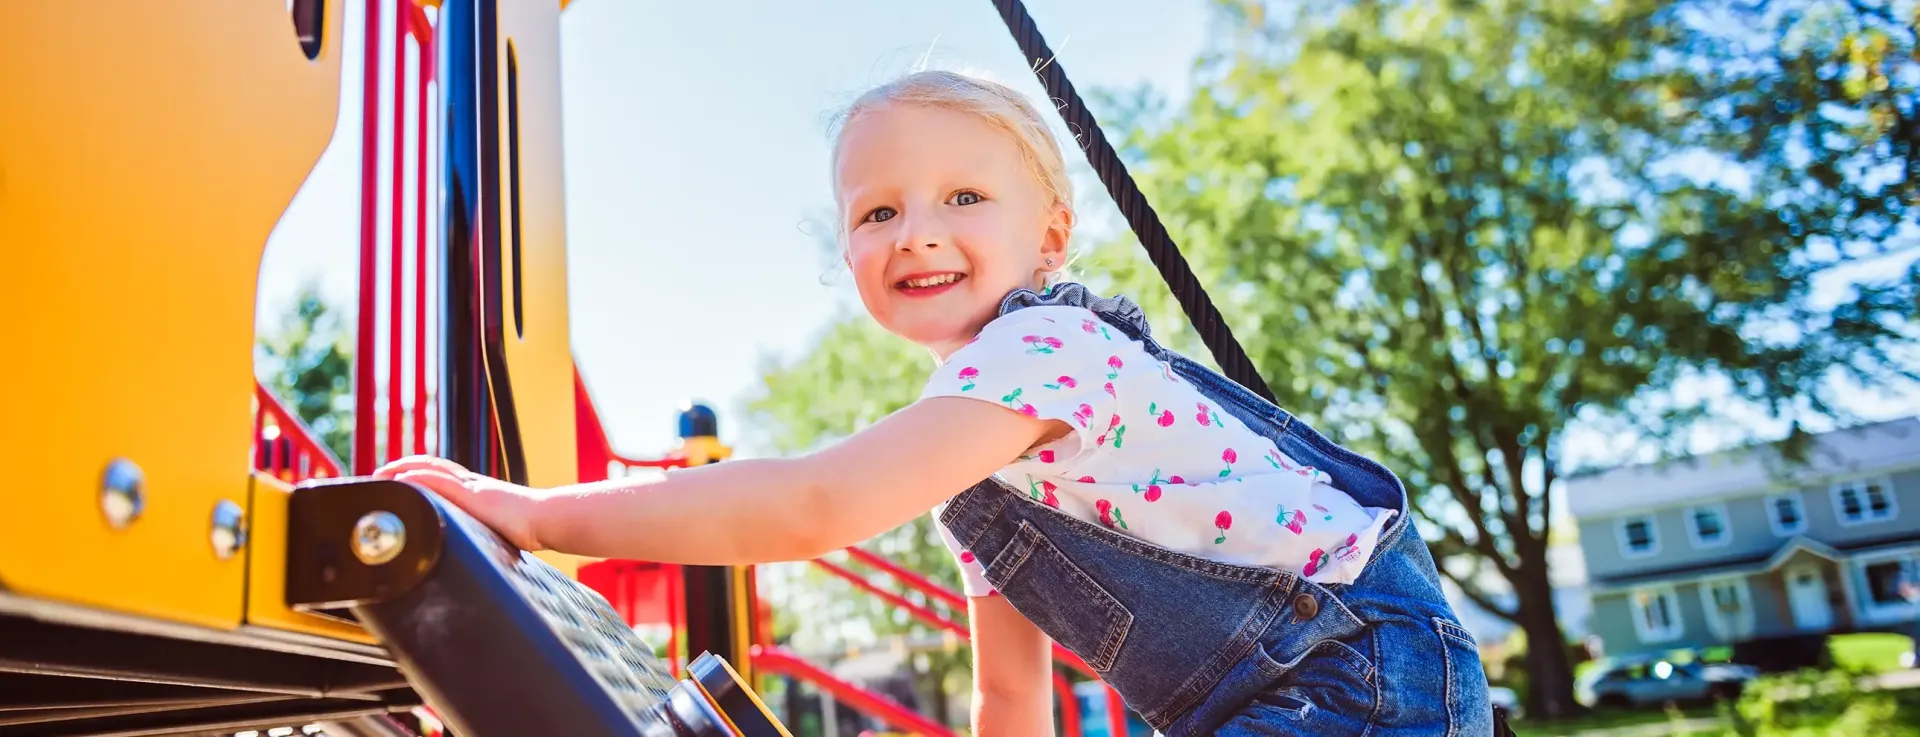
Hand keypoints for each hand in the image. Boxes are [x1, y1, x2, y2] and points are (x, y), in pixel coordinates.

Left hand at [372, 456, 544, 551]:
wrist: (548, 519)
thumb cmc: (530, 528)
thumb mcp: (497, 528)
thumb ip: (482, 530)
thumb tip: (472, 549)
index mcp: (477, 491)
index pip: (442, 474)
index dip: (417, 472)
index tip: (395, 478)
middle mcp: (472, 484)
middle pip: (431, 466)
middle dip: (402, 466)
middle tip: (378, 474)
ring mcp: (473, 488)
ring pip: (432, 469)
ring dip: (403, 469)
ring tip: (381, 474)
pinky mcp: (476, 496)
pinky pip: (442, 483)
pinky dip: (419, 479)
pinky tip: (402, 479)